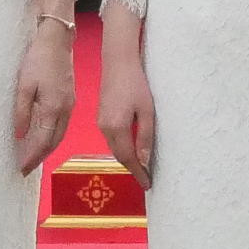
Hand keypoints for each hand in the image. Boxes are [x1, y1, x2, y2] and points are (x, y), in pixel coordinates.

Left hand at [10, 13, 74, 174]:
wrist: (57, 40)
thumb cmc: (38, 60)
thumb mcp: (23, 86)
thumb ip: (22, 112)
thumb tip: (20, 135)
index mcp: (53, 109)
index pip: (43, 141)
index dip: (32, 157)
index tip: (22, 169)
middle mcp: (65, 110)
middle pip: (54, 142)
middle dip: (40, 157)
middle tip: (26, 168)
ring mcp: (70, 104)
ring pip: (59, 134)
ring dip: (47, 148)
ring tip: (34, 157)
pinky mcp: (70, 98)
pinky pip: (62, 124)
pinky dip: (53, 136)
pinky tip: (44, 136)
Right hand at [96, 48, 155, 185]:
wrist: (118, 63)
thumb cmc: (136, 84)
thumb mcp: (147, 111)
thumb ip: (145, 136)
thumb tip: (144, 161)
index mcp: (116, 128)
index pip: (127, 158)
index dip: (137, 173)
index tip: (147, 185)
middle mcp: (105, 128)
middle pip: (119, 155)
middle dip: (132, 168)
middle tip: (146, 179)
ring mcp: (101, 123)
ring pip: (114, 148)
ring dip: (127, 159)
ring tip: (141, 168)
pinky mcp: (101, 117)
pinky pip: (112, 139)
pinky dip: (122, 148)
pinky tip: (132, 149)